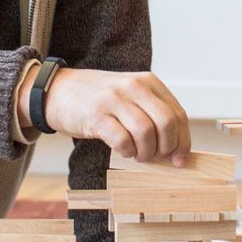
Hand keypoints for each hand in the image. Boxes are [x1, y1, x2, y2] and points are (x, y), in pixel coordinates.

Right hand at [19, 66, 190, 163]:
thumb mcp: (129, 95)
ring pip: (146, 133)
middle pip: (166, 123)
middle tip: (157, 157)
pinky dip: (127, 151)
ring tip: (137, 154)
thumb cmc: (98, 98)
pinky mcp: (97, 116)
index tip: (181, 159)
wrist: (58, 91)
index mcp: (148, 82)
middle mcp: (134, 87)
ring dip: (145, 152)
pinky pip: (122, 140)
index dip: (183, 140)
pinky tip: (122, 150)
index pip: (177, 114)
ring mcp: (115, 100)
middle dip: (166, 147)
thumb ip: (151, 113)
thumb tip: (175, 148)